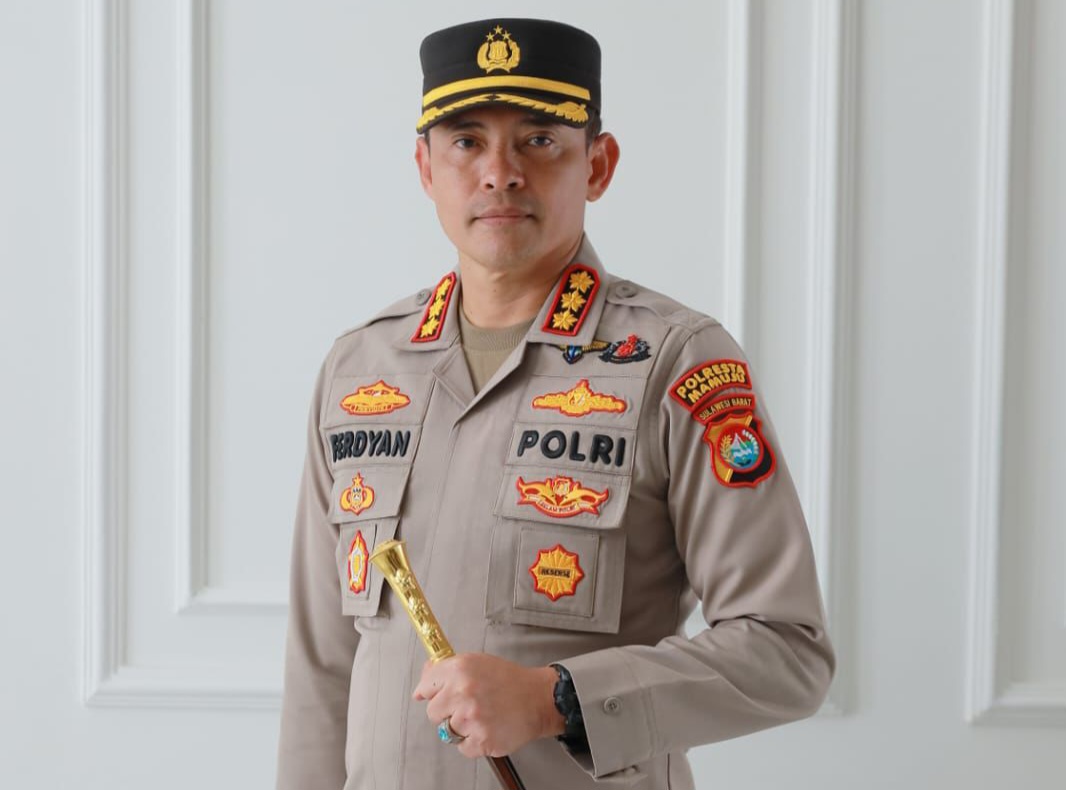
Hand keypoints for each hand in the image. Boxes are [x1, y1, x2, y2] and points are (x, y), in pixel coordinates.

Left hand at [413, 653, 564, 758]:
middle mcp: (463, 692)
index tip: (436, 695)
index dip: (432, 692)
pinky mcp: (481, 740)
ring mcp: (471, 718)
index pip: (425, 686)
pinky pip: (463, 748)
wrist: (538, 698)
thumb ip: (445, 670)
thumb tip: (420, 687)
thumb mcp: (476, 662)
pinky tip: (487, 727)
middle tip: (468, 705)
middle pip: (433, 713)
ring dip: (461, 728)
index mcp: (460, 669)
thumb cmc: (508, 680)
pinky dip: (473, 742)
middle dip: (447, 711)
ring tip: (481, 716)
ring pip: (447, 732)